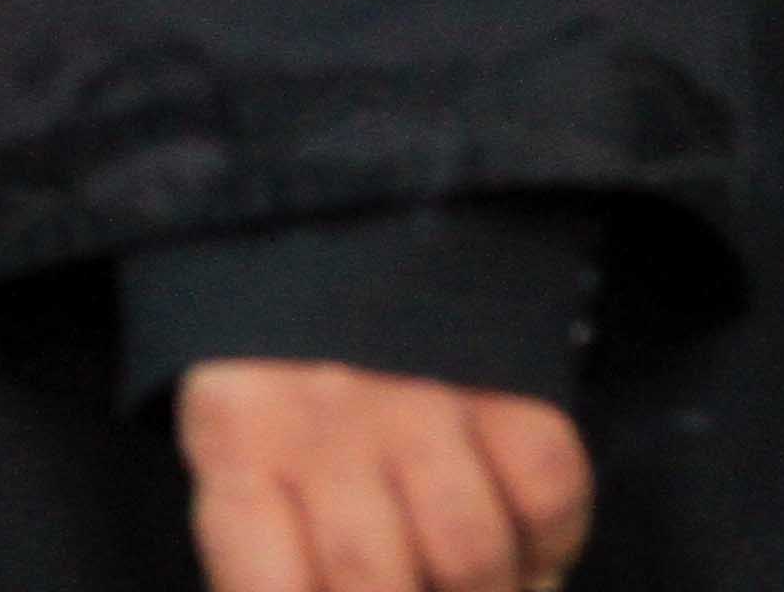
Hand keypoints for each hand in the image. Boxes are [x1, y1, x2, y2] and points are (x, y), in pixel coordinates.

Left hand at [180, 361, 592, 591]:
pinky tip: (520, 541)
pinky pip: (549, 495)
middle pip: (374, 583)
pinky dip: (548, 542)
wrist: (343, 228)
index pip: (268, 589)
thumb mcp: (237, 451)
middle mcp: (323, 413)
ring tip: (464, 586)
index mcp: (234, 438)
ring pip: (469, 554)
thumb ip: (271, 552)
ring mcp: (421, 392)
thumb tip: (318, 590)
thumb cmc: (286, 385)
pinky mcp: (508, 377)